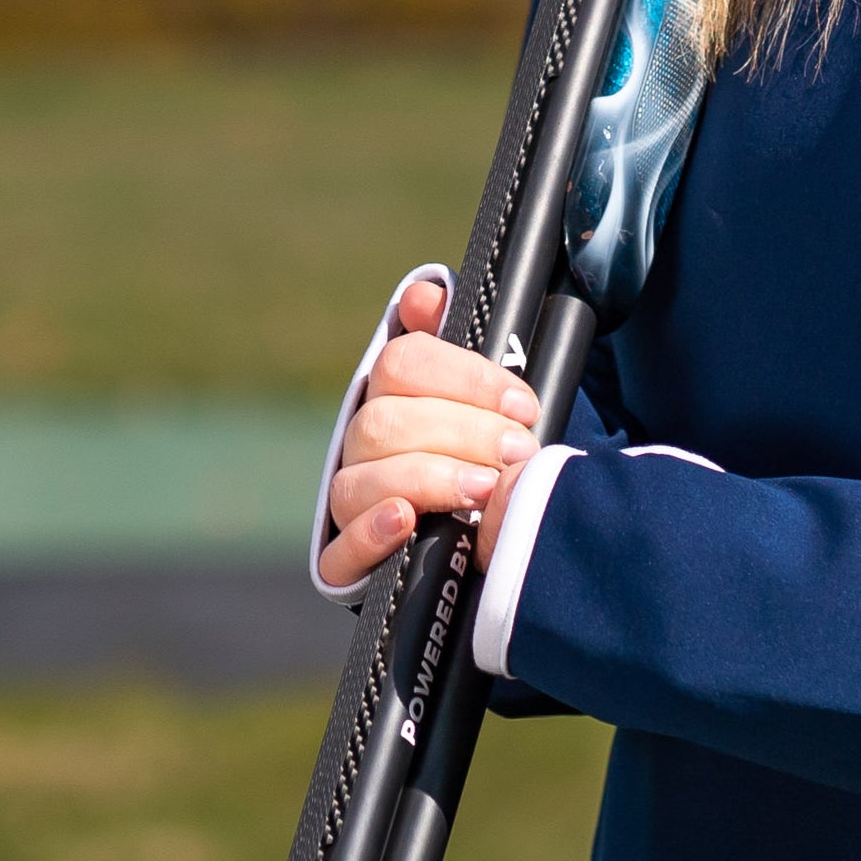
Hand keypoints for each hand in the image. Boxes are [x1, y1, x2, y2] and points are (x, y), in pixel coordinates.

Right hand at [316, 279, 545, 591]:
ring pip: (359, 479)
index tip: (523, 405)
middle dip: (462, 432)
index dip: (467, 378)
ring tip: (485, 490)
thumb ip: (465, 357)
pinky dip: (371, 533)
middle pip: (385, 420)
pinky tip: (407, 520)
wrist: (495, 547)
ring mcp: (351, 504)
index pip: (404, 363)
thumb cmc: (494, 465)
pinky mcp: (348, 563)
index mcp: (393, 397)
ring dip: (427, 479)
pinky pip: (337, 551)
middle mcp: (363, 446)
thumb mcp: (497, 412)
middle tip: (518, 451)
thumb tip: (425, 296)